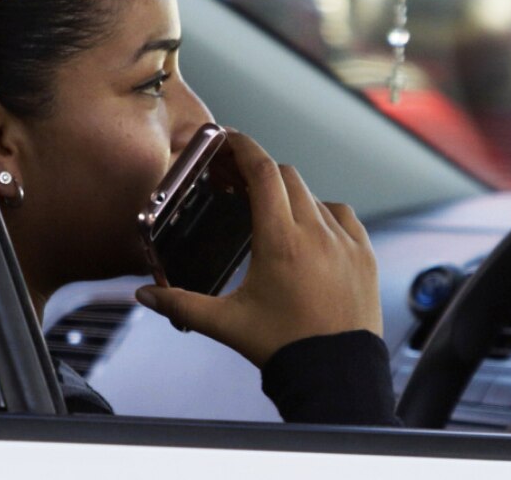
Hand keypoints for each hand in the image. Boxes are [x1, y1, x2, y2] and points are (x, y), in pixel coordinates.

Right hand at [135, 131, 381, 365]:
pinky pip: (344, 216)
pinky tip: (312, 231)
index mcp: (281, 241)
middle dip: (262, 174)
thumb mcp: (227, 323)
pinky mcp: (366, 254)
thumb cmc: (284, 347)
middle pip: (288, 177)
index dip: (244, 148)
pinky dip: (325, 214)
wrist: (336, 373)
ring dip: (293, 197)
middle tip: (242, 184)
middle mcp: (317, 232)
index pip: (263, 172)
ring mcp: (346, 241)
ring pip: (316, 196)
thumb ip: (181, 304)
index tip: (230, 138)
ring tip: (274, 217)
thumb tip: (144, 295)